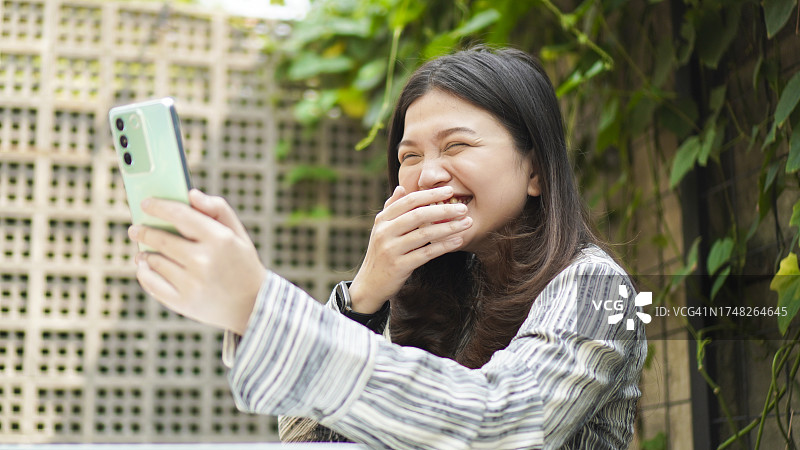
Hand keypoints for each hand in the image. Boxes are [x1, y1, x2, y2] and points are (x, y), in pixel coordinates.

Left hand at [128, 189, 267, 334]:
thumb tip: (190, 194)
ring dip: (144, 254)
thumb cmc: (241, 263)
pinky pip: (151, 283)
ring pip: (154, 261)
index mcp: (220, 239)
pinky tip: (145, 267)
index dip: (159, 206)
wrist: (252, 306)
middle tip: (135, 229)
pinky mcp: (183, 302)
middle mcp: (204, 261)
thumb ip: (218, 209)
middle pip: (161, 239)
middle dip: (143, 231)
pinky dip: (144, 273)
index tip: (145, 204)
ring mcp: (192, 284)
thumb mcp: (238, 233)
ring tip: (143, 252)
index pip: (180, 215)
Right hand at [348, 186, 471, 312]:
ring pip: (424, 234)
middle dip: (443, 210)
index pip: (408, 201)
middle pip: (418, 215)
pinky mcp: (399, 266)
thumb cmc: (381, 253)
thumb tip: (402, 188)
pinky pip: (426, 253)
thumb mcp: (381, 229)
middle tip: (463, 208)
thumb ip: (391, 208)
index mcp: (382, 220)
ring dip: (448, 228)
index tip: (449, 190)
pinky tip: (457, 241)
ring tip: (466, 223)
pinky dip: (443, 246)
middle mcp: (384, 232)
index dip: (430, 194)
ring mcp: (391, 249)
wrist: (369, 284)